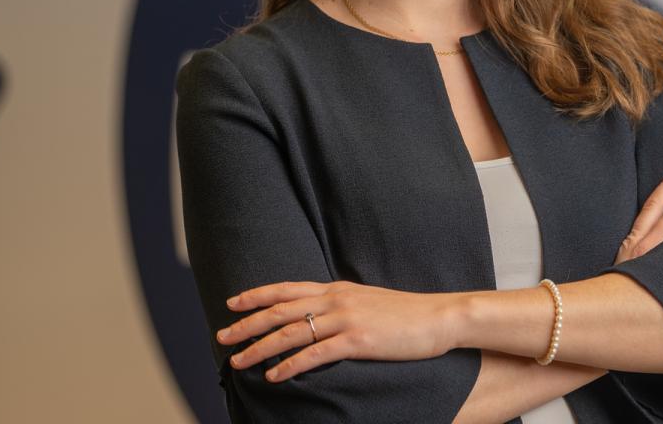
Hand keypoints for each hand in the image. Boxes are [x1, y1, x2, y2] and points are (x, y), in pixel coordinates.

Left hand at [216, 280, 459, 381]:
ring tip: (238, 361)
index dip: (258, 295)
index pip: (289, 288)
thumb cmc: (408, 315)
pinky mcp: (358, 341)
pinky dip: (290, 365)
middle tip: (222, 336)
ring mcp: (347, 319)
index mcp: (339, 289)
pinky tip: (274, 376)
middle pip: (282, 309)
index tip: (233, 302)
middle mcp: (338, 300)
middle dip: (248, 323)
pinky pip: (315, 354)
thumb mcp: (370, 302)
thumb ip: (344, 306)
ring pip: (292, 332)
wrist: (440, 318)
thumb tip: (322, 317)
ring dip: (260, 347)